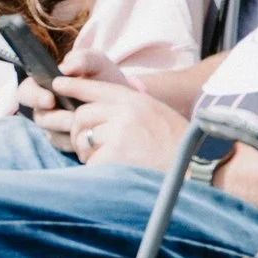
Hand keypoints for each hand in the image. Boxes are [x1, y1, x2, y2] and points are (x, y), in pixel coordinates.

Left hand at [51, 73, 195, 172]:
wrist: (199, 168)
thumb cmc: (179, 146)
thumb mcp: (156, 116)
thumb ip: (128, 111)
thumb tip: (95, 114)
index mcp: (135, 100)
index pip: (96, 88)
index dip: (74, 86)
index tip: (58, 83)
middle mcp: (124, 112)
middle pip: (82, 116)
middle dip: (79, 132)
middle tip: (87, 147)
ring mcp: (118, 133)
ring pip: (83, 139)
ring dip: (88, 153)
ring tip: (109, 161)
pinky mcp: (113, 157)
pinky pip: (90, 162)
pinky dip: (98, 170)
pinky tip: (116, 173)